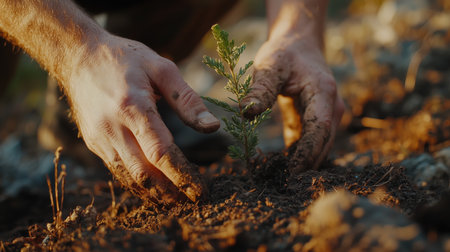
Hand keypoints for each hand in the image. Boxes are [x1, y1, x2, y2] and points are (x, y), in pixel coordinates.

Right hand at [65, 34, 219, 203]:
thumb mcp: (160, 67)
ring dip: (155, 194)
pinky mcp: (94, 143)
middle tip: (194, 201)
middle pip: (145, 173)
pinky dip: (138, 184)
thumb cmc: (124, 58)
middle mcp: (113, 128)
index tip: (201, 191)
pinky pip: (118, 170)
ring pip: (129, 178)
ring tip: (178, 202)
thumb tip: (213, 127)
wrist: (78, 57)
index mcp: (133, 107)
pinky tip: (154, 189)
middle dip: (171, 192)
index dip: (183, 176)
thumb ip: (188, 100)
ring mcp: (100, 138)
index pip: (161, 153)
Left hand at [243, 35, 344, 174]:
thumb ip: (260, 89)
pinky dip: (298, 155)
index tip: (290, 172)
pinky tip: (281, 167)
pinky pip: (310, 141)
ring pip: (320, 146)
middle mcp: (331, 105)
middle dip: (306, 164)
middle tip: (282, 185)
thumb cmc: (284, 53)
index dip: (308, 152)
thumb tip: (245, 113)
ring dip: (303, 162)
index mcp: (323, 91)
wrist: (298, 45)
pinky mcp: (316, 120)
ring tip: (279, 180)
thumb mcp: (269, 65)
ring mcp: (327, 114)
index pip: (320, 128)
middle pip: (324, 143)